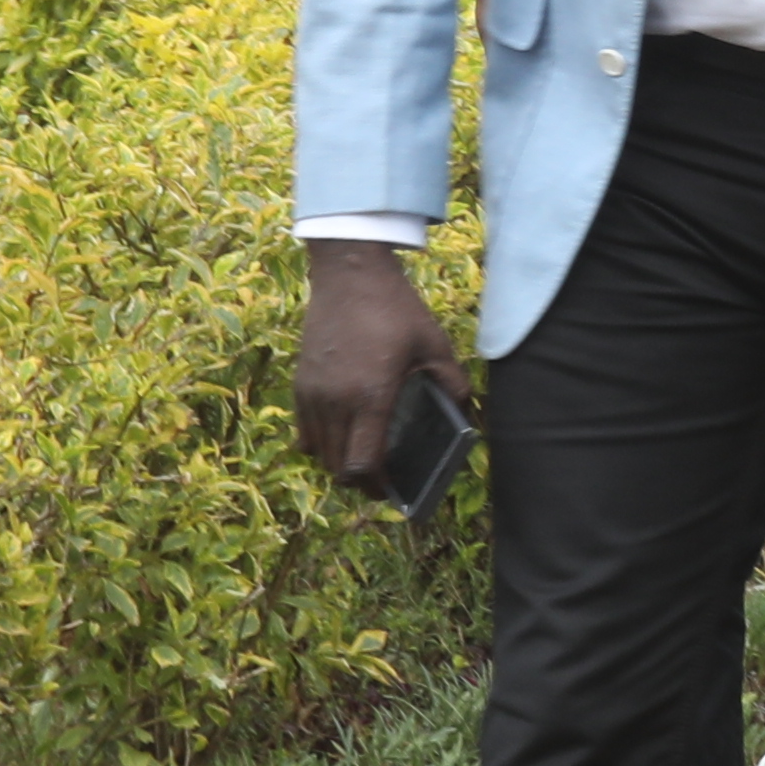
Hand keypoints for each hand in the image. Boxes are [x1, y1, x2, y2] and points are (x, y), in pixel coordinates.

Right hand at [295, 239, 467, 484]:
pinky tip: (339, 436)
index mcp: (370, 397)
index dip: (375, 486)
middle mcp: (335, 402)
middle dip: (359, 480)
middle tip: (381, 481)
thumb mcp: (434, 344)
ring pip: (317, 451)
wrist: (349, 274)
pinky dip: (319, 442)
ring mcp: (312, 394)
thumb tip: (465, 410)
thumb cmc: (394, 308)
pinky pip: (303, 429)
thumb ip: (452, 382)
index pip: (362, 463)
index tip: (392, 492)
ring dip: (338, 463)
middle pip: (337, 465)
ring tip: (361, 460)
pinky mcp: (299, 382)